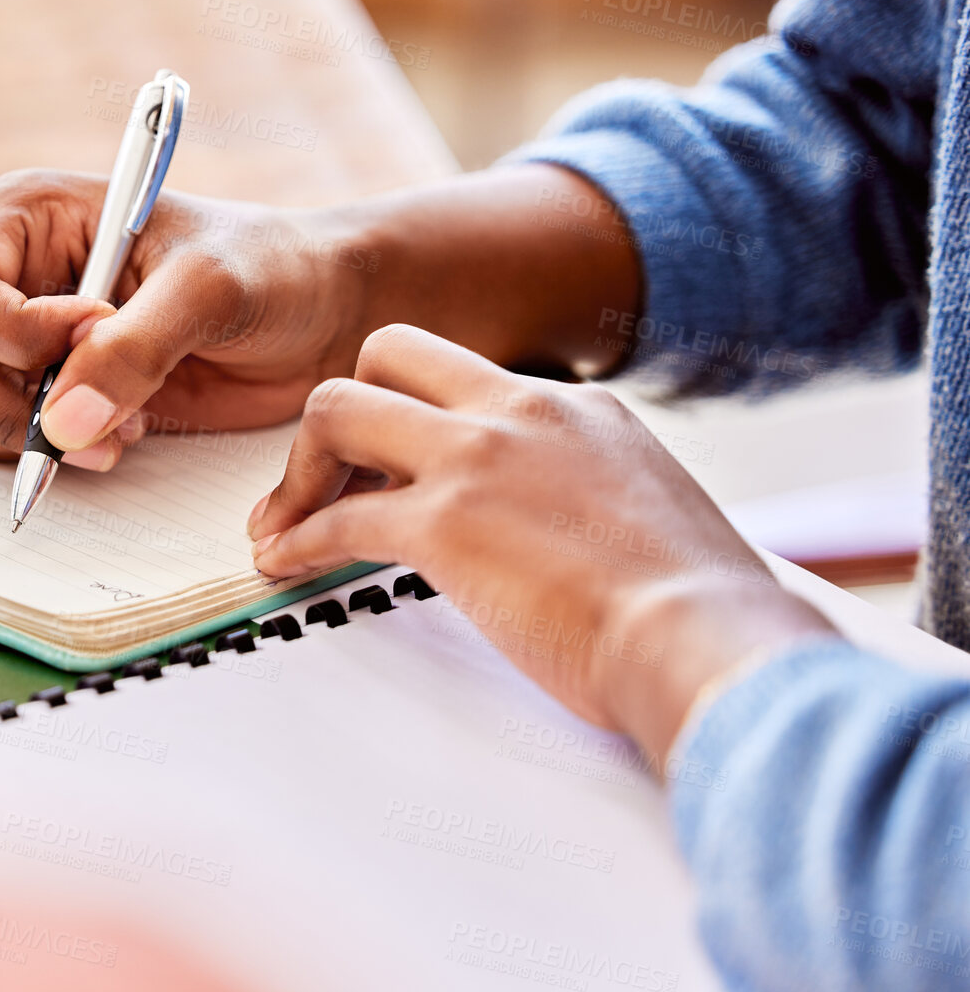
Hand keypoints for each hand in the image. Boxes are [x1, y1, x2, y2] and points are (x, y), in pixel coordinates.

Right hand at [0, 169, 375, 470]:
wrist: (315, 317)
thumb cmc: (268, 269)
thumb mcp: (209, 289)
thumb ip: (135, 349)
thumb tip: (61, 425)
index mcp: (23, 216)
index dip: (13, 336)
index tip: (98, 335)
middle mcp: (1, 275)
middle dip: (1, 400)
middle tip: (94, 415)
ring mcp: (11, 341)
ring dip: (18, 436)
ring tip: (116, 428)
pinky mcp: (36, 397)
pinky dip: (38, 457)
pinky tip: (115, 437)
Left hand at [247, 325, 834, 756]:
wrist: (706, 640)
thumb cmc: (692, 607)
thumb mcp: (643, 508)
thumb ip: (584, 493)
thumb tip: (553, 530)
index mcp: (574, 406)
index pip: (462, 376)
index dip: (414, 416)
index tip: (392, 467)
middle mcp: (520, 410)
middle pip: (387, 352)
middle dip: (344, 411)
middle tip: (326, 477)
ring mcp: (476, 459)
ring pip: (337, 409)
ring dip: (301, 470)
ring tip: (285, 524)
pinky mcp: (444, 524)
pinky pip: (335, 518)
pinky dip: (297, 541)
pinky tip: (285, 565)